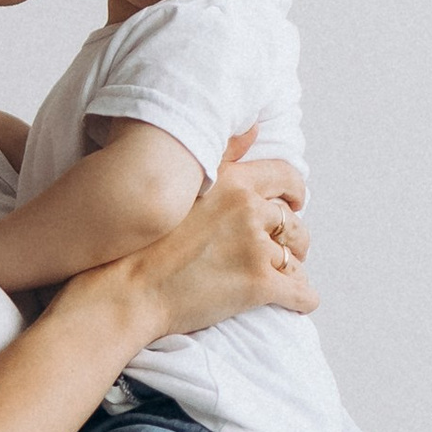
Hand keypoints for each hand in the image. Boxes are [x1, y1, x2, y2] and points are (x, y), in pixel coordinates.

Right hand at [117, 127, 314, 343]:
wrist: (128, 289)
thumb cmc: (143, 240)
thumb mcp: (183, 183)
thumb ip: (223, 155)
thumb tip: (254, 128)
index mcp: (233, 182)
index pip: (286, 177)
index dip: (296, 192)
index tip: (294, 203)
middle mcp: (248, 210)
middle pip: (292, 222)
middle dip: (291, 237)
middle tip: (282, 250)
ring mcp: (255, 248)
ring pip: (295, 258)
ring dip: (293, 267)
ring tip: (282, 276)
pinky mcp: (258, 285)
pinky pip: (301, 293)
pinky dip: (303, 298)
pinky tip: (297, 303)